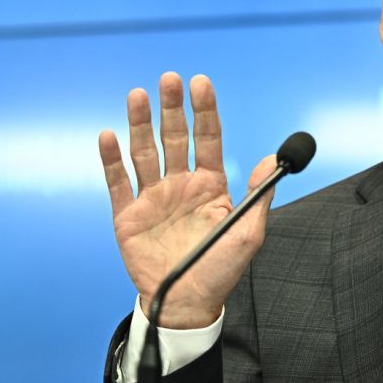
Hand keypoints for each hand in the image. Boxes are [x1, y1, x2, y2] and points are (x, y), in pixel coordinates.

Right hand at [98, 72, 274, 328]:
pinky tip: (109, 135)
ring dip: (139, 123)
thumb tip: (272, 159)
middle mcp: (180, 185)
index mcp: (210, 185)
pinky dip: (112, 159)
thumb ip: (258, 194)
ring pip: (144, 152)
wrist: (187, 303)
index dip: (204, 110)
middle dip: (172, 108)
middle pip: (175, 137)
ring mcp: (153, 198)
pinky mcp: (128, 216)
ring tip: (138, 95)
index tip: (201, 83)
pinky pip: (118, 182)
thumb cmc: (220, 269)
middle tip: (169, 79)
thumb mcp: (249, 232)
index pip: (207, 138)